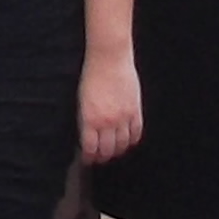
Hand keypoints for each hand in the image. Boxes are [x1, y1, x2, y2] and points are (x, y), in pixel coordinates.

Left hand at [78, 47, 144, 166]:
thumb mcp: (82, 100)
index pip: (91, 147)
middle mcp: (107, 121)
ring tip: (115, 151)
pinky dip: (132, 140)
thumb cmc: (92, 75)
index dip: (90, 157)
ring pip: (123, 144)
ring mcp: (123, 117)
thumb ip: (86, 119)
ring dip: (118, 150)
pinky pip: (136, 132)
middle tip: (101, 158)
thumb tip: (89, 135)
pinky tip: (129, 141)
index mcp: (89, 119)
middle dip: (103, 157)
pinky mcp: (135, 110)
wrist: (109, 59)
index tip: (89, 159)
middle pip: (108, 149)